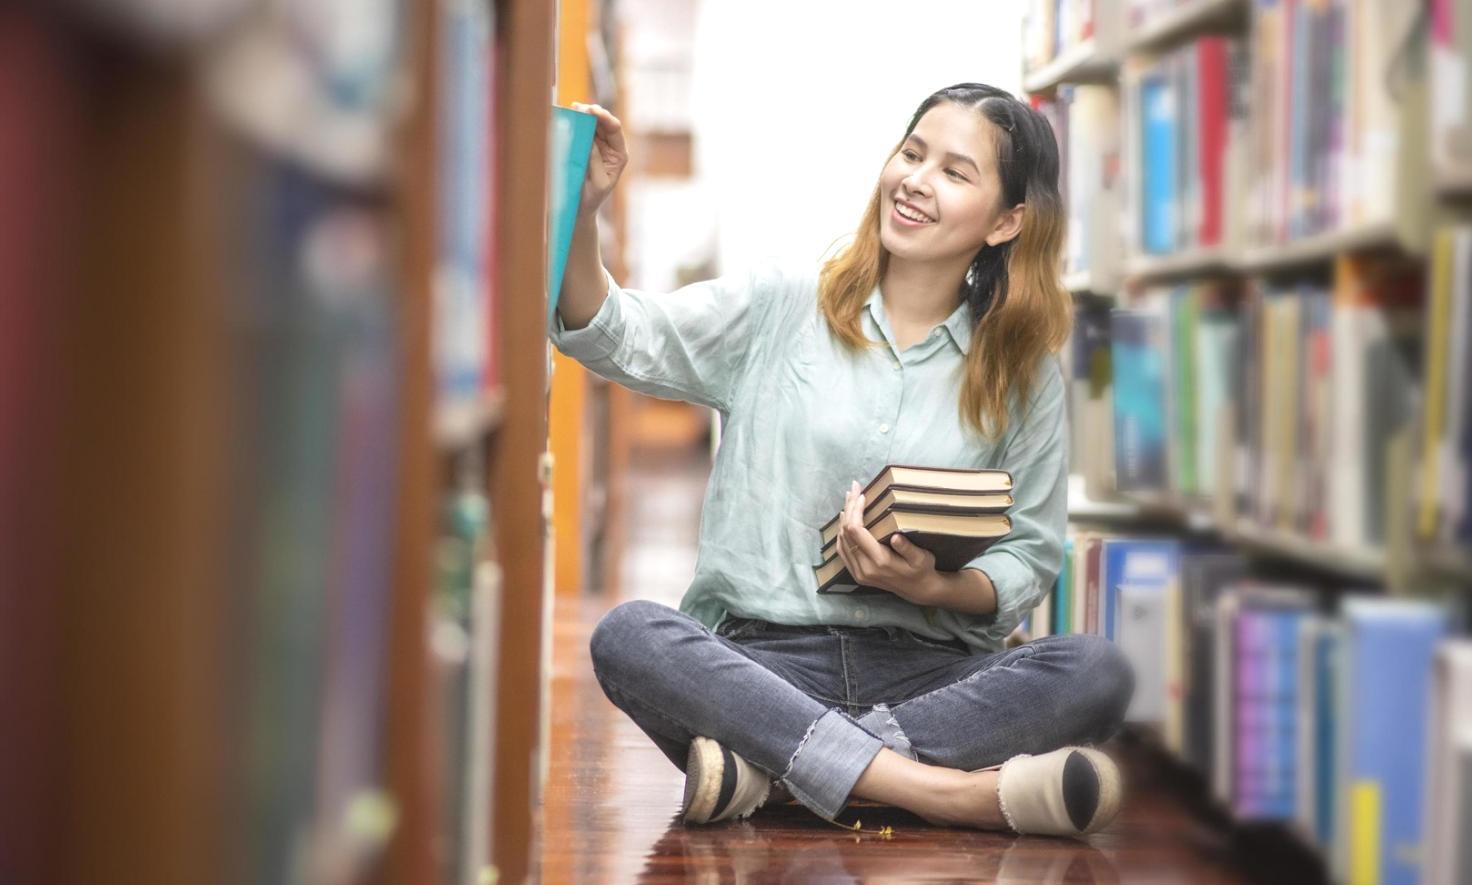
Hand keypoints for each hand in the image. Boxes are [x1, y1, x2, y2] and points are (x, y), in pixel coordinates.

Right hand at [569, 102, 626, 219]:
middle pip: (603, 123)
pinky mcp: (583, 147)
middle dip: (592, 113)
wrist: (580, 207)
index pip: (615, 130)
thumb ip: (596, 162)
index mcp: (619, 154)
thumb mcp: (598, 182)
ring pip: (591, 124)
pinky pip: (581, 132)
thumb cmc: (592, 198)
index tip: (593, 111)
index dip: (605, 118)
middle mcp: (610, 146)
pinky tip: (568, 115)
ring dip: (583, 115)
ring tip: (573, 109)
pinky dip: (575, 123)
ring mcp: (596, 145)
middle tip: (580, 108)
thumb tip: (590, 140)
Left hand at [833, 480, 940, 601]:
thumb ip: (908, 548)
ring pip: (841, 540)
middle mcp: (864, 568)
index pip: (857, 532)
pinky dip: (842, 532)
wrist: (918, 591)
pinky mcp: (856, 573)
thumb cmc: (922, 570)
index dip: (855, 511)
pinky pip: (842, 550)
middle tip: (853, 489)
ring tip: (849, 499)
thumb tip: (895, 537)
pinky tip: (845, 519)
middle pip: (846, 533)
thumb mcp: (922, 558)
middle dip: (848, 508)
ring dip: (844, 518)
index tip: (862, 495)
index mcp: (879, 562)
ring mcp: (858, 572)